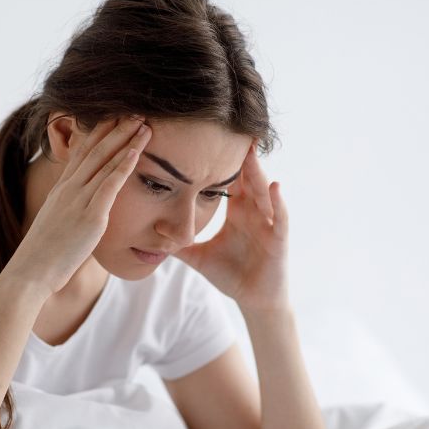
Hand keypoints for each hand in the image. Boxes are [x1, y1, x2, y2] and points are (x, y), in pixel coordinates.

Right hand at [8, 116, 151, 294]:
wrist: (31, 272)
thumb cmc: (43, 257)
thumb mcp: (55, 227)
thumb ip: (70, 215)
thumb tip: (80, 218)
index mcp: (60, 190)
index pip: (81, 152)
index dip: (99, 133)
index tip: (114, 117)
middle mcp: (68, 189)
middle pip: (94, 149)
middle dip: (115, 128)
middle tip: (135, 111)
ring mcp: (78, 200)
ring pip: (104, 161)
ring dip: (125, 140)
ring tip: (143, 123)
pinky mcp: (90, 216)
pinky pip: (109, 185)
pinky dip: (124, 166)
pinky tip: (137, 151)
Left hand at [173, 140, 289, 311]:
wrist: (253, 299)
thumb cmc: (231, 275)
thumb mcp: (198, 257)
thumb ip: (177, 244)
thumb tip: (149, 236)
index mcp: (236, 211)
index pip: (227, 179)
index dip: (218, 160)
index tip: (205, 137)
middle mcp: (253, 211)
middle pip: (245, 177)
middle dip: (238, 155)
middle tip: (229, 128)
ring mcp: (268, 222)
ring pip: (262, 190)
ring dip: (257, 171)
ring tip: (250, 151)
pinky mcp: (279, 238)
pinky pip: (280, 216)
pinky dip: (278, 201)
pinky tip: (274, 186)